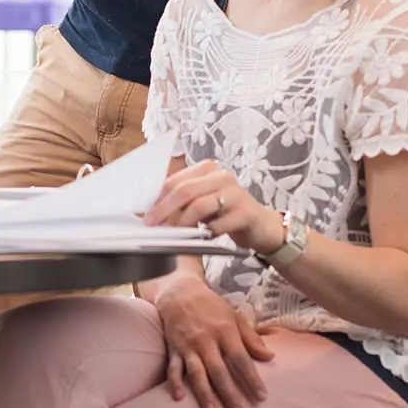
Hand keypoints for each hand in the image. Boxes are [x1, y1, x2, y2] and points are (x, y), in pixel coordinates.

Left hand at [145, 160, 281, 255]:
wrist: (261, 226)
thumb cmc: (226, 213)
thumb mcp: (202, 201)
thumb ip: (182, 200)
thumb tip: (152, 209)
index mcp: (208, 169)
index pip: (176, 180)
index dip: (158, 198)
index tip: (146, 214)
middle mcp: (222, 176)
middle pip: (185, 190)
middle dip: (164, 209)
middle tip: (153, 225)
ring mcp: (235, 193)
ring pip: (199, 205)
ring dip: (183, 223)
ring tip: (176, 235)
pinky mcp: (245, 212)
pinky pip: (218, 224)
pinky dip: (206, 234)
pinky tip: (203, 239)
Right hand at [156, 272, 272, 407]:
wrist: (180, 293)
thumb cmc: (211, 306)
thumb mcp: (235, 316)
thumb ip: (251, 338)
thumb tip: (270, 356)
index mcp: (225, 332)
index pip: (241, 359)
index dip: (252, 379)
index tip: (262, 397)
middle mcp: (206, 340)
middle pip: (220, 372)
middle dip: (230, 395)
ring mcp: (188, 346)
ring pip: (196, 374)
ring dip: (204, 394)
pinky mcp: (173, 349)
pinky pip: (173, 369)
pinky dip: (174, 383)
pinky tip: (179, 398)